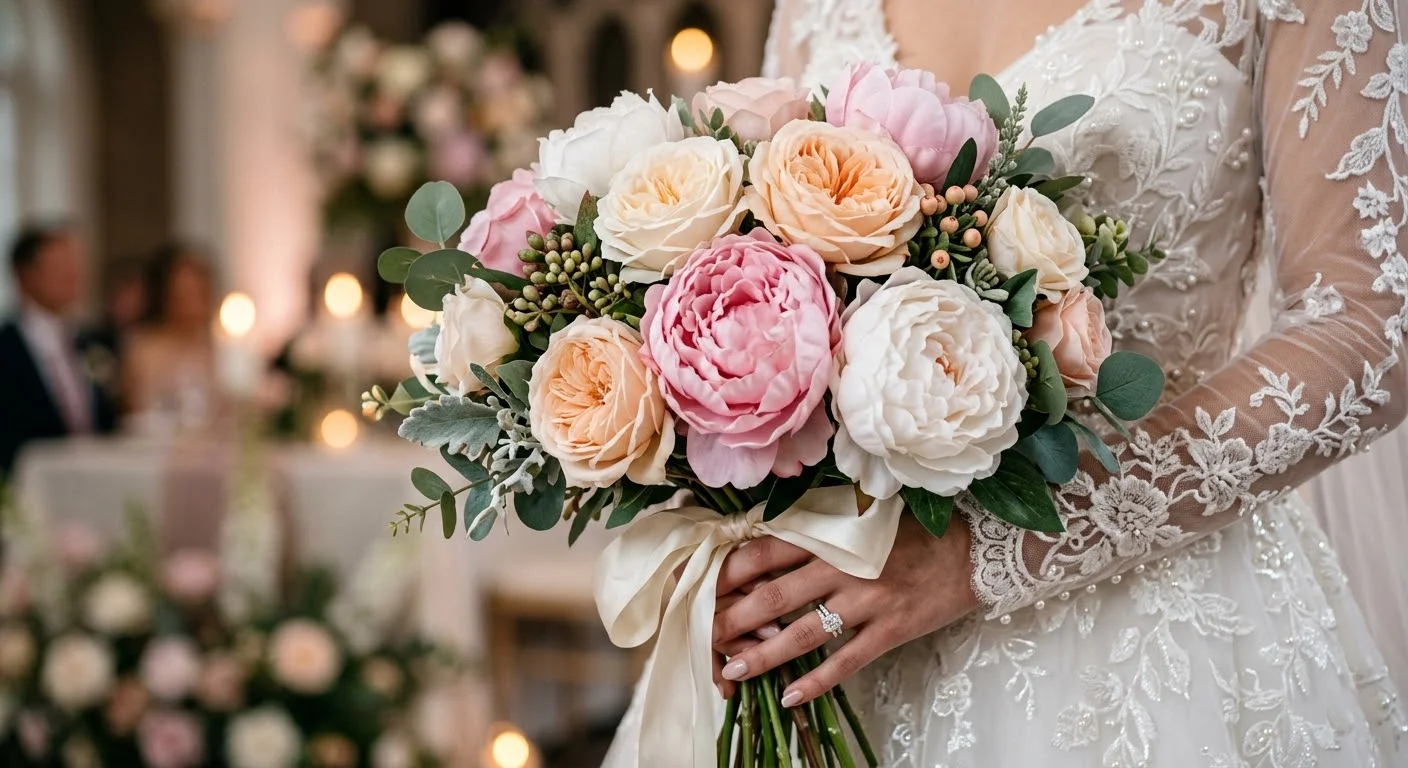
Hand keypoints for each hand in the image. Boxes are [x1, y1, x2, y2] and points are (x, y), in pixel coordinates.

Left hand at [711, 514, 979, 706]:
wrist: (977, 547)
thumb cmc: (914, 529)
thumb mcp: (860, 517)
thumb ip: (819, 530)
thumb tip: (765, 545)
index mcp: (831, 534)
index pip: (764, 552)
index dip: (728, 573)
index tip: (701, 588)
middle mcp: (843, 566)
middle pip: (772, 596)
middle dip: (732, 618)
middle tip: (702, 635)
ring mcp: (868, 600)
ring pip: (802, 633)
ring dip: (762, 654)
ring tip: (731, 671)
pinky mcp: (891, 629)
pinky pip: (846, 661)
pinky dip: (816, 681)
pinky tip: (789, 695)